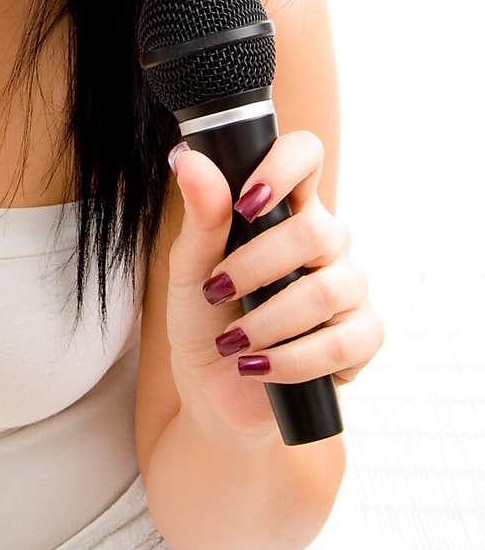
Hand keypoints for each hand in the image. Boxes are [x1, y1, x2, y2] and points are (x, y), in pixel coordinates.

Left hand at [165, 133, 384, 445]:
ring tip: (232, 342)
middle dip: (255, 266)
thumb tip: (190, 160)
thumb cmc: (205, 320)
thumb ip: (200, 216)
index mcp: (286, 210)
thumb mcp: (188, 269)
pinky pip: (343, 343)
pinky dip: (292, 360)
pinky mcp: (362, 339)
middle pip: (315, 230)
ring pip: (328, 290)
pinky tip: (258, 367)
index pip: (305, 156)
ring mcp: (350, 289)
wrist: (215, 393)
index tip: (245, 203)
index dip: (283, 166)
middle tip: (215, 292)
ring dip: (268, 321)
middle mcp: (326, 242)